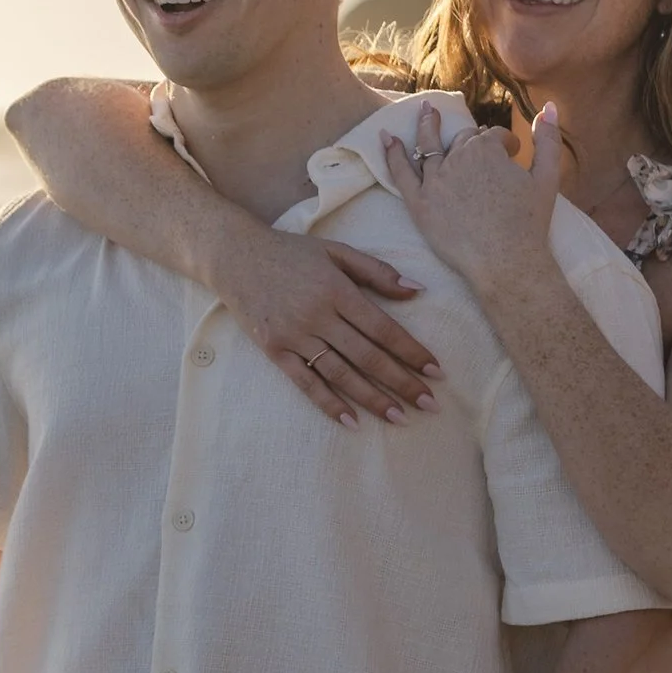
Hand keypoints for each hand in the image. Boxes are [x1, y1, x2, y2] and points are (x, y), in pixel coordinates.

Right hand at [214, 228, 440, 426]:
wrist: (235, 256)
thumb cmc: (291, 253)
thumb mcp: (336, 251)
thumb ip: (377, 271)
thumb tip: (418, 290)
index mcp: (337, 290)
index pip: (383, 328)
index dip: (411, 352)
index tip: (436, 371)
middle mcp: (318, 315)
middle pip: (367, 356)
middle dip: (402, 382)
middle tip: (429, 405)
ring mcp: (294, 336)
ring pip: (341, 374)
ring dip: (372, 398)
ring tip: (399, 417)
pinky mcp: (275, 351)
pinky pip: (306, 383)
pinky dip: (329, 403)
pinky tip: (352, 421)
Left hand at [383, 101, 562, 299]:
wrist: (506, 263)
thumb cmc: (530, 224)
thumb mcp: (548, 177)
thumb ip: (549, 139)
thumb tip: (549, 107)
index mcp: (488, 149)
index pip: (493, 136)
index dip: (505, 145)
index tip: (513, 155)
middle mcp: (458, 158)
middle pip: (463, 140)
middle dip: (473, 141)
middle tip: (479, 152)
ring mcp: (436, 180)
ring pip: (430, 146)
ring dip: (428, 125)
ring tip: (426, 112)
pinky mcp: (420, 204)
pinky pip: (401, 173)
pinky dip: (392, 153)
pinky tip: (386, 137)